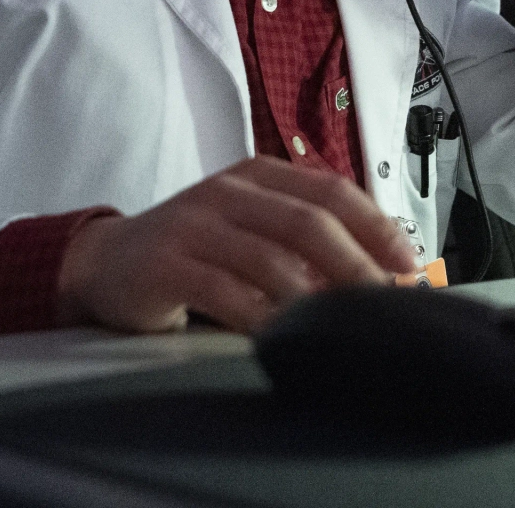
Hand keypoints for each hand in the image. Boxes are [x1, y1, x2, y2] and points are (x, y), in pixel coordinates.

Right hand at [54, 157, 417, 333]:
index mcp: (258, 175)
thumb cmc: (193, 249)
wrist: (105, 262)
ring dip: (315, 297)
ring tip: (345, 327)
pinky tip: (285, 338)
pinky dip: (262, 317)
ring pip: (271, 257)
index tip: (409, 262)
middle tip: (388, 301)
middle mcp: (229, 191)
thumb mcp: (249, 226)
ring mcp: (195, 224)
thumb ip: (301, 239)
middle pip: (308, 222)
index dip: (376, 226)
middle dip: (357, 264)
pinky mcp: (167, 263)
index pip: (331, 191)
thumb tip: (379, 270)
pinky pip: (225, 291)